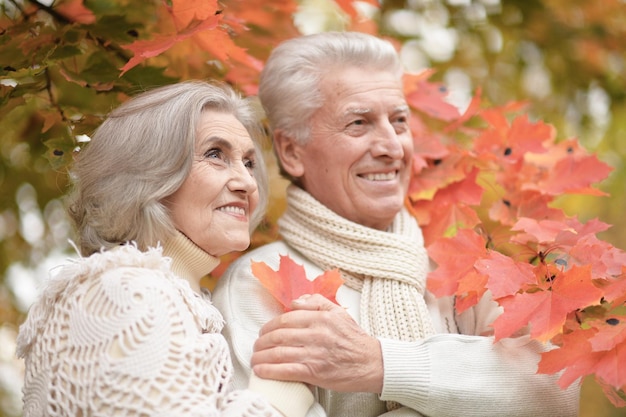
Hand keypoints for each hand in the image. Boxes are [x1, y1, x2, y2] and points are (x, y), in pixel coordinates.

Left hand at [251, 294, 383, 392]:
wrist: (372, 363)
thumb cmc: (354, 339)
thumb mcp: (339, 312)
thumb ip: (317, 302)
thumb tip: (295, 301)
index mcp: (320, 318)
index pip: (285, 319)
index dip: (269, 326)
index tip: (263, 331)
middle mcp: (316, 334)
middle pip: (278, 335)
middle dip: (261, 342)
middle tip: (256, 346)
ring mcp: (314, 354)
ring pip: (278, 353)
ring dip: (261, 356)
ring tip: (255, 358)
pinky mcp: (314, 372)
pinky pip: (286, 370)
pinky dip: (270, 370)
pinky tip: (261, 370)